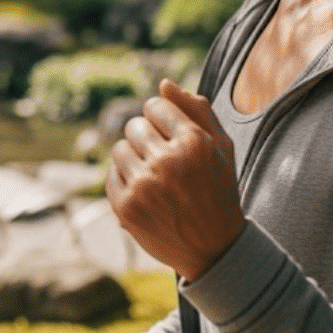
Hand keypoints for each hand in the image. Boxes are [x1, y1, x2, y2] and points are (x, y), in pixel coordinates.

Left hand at [106, 79, 246, 281]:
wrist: (215, 248)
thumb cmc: (218, 190)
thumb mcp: (221, 148)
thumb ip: (196, 110)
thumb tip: (163, 84)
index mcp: (194, 143)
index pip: (154, 105)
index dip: (162, 119)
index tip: (172, 137)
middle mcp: (167, 162)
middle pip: (133, 125)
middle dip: (147, 138)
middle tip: (166, 160)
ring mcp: (144, 186)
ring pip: (119, 148)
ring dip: (134, 158)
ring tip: (156, 177)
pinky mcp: (126, 208)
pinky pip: (111, 174)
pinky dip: (125, 180)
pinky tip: (146, 193)